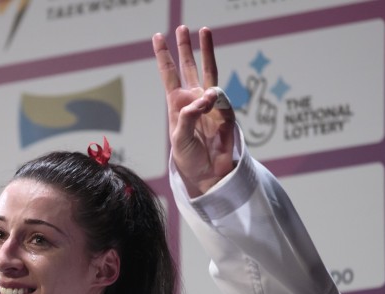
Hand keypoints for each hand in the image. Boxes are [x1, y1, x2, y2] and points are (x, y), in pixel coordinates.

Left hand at [152, 26, 236, 195]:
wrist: (207, 175)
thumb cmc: (188, 158)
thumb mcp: (179, 139)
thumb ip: (189, 116)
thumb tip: (207, 97)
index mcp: (177, 104)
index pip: (169, 75)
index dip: (164, 56)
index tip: (158, 37)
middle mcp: (194, 99)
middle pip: (189, 67)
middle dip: (186, 47)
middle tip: (183, 27)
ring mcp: (212, 104)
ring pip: (210, 71)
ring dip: (207, 50)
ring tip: (204, 30)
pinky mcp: (226, 112)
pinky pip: (222, 98)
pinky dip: (216, 98)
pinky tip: (211, 101)